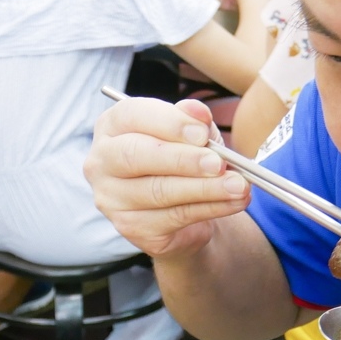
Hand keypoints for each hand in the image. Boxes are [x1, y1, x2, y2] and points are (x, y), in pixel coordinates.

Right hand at [85, 97, 249, 257]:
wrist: (183, 211)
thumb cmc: (181, 162)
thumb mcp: (191, 134)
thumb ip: (192, 121)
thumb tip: (197, 112)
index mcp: (112, 126)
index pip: (132, 116)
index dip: (169, 122)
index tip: (203, 132)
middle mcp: (102, 162)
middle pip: (136, 156)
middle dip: (183, 159)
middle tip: (218, 162)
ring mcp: (112, 198)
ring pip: (159, 191)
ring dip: (205, 188)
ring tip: (238, 185)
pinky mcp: (131, 228)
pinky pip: (174, 217)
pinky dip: (210, 208)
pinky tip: (233, 202)